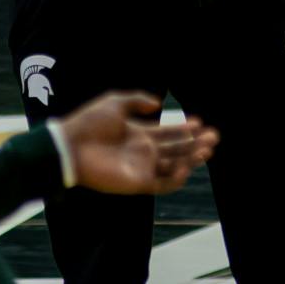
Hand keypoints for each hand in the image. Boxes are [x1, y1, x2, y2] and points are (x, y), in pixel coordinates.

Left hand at [61, 92, 216, 194]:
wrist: (70, 146)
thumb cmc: (89, 123)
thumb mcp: (115, 102)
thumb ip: (137, 101)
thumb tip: (158, 104)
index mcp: (139, 133)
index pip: (168, 132)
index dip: (185, 128)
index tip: (200, 121)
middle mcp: (143, 152)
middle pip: (176, 148)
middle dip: (195, 143)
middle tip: (214, 136)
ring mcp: (141, 168)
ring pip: (174, 165)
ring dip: (192, 158)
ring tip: (208, 149)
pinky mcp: (136, 183)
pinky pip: (161, 184)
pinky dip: (176, 178)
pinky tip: (186, 166)